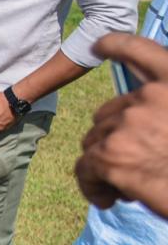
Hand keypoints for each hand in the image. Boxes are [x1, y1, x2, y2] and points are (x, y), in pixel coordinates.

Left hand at [75, 34, 167, 213]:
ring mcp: (129, 123)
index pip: (140, 51)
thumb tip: (133, 118)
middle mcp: (151, 96)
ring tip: (131, 186)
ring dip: (106, 164)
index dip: (116, 45)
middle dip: (115, 140)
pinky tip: (110, 199)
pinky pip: (85, 168)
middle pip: (108, 113)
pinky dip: (93, 186)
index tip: (99, 44)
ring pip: (94, 141)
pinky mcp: (110, 153)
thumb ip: (162, 109)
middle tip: (140, 165)